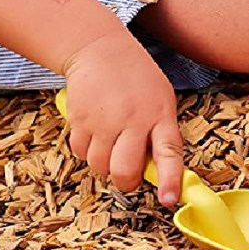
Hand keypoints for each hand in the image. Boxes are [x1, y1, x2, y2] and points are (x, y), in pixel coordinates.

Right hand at [63, 30, 183, 206]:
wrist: (99, 50)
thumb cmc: (135, 78)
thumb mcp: (160, 99)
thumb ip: (159, 133)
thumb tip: (153, 172)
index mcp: (159, 115)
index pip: (168, 153)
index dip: (169, 180)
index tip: (168, 200)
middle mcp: (131, 119)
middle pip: (124, 170)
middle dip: (125, 181)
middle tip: (127, 174)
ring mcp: (103, 120)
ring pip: (99, 165)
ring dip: (103, 163)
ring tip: (109, 142)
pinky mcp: (79, 119)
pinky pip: (79, 152)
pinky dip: (85, 149)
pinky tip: (93, 131)